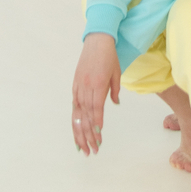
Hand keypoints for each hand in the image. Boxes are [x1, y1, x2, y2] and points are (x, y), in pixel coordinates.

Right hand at [72, 33, 120, 155]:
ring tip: (83, 147)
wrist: (97, 42)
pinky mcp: (75, 86)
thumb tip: (114, 104)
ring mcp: (79, 87)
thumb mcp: (116, 73)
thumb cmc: (109, 57)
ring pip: (78, 114)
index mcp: (98, 84)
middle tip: (93, 150)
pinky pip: (74, 106)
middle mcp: (86, 87)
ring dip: (80, 132)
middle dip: (89, 134)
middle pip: (86, 114)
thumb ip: (115, 90)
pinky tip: (76, 130)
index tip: (99, 135)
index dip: (97, 122)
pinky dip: (75, 119)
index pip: (97, 107)